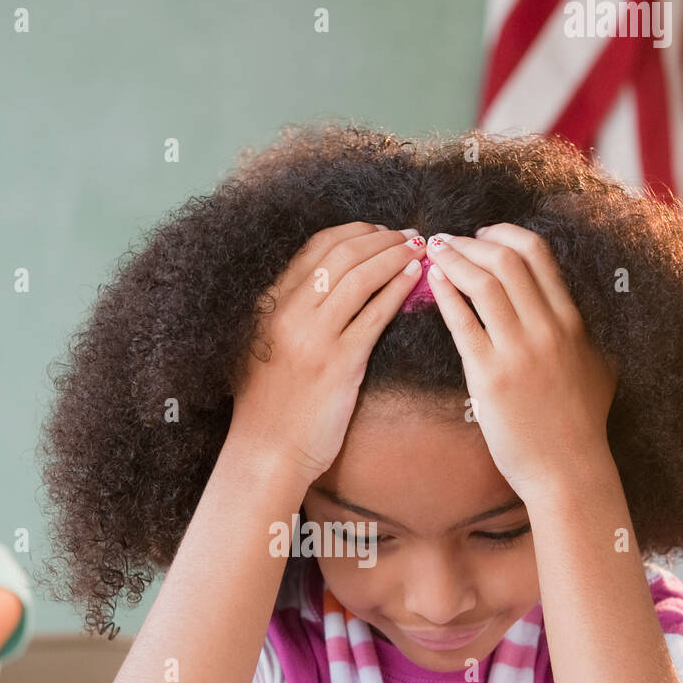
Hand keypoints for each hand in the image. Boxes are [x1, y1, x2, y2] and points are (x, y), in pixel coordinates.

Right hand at [228, 221, 428, 478]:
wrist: (267, 451)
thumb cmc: (269, 405)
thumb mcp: (264, 347)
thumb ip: (288, 314)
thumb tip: (327, 286)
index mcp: (268, 305)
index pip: (315, 248)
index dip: (353, 232)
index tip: (378, 230)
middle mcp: (289, 313)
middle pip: (341, 254)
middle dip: (381, 237)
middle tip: (408, 234)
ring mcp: (314, 337)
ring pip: (361, 276)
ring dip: (395, 256)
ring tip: (417, 250)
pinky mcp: (340, 363)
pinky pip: (375, 315)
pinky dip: (398, 289)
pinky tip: (415, 279)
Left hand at [426, 224, 618, 495]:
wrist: (568, 470)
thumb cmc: (580, 426)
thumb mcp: (596, 368)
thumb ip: (581, 336)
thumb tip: (570, 314)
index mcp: (571, 321)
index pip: (537, 255)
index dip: (504, 234)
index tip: (482, 234)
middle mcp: (548, 329)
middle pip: (507, 259)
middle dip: (472, 242)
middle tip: (448, 240)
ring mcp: (519, 352)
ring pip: (484, 282)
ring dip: (454, 260)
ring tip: (434, 253)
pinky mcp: (490, 378)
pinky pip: (463, 322)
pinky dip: (445, 295)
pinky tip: (432, 283)